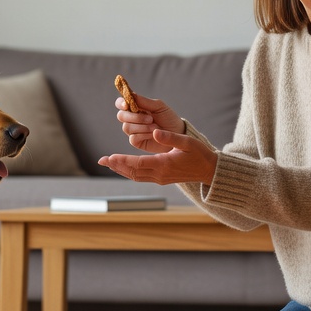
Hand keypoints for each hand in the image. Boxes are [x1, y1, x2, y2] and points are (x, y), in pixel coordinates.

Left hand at [98, 129, 217, 185]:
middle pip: (132, 172)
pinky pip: (141, 176)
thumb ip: (170, 137)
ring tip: (108, 163)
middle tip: (101, 160)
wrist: (209, 171)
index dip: (122, 160)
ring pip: (135, 176)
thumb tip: (155, 132)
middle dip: (116, 166)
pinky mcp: (162, 179)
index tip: (109, 157)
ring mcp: (160, 178)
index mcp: (164, 164)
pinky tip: (123, 166)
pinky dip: (130, 171)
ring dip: (121, 169)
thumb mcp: (187, 142)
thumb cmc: (200, 154)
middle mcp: (159, 174)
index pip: (138, 164)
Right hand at [116, 91, 182, 153]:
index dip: (121, 103)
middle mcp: (132, 118)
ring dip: (142, 126)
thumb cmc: (168, 118)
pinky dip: (143, 135)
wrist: (177, 134)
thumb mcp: (159, 106)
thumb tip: (130, 94)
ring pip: (127, 127)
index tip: (126, 105)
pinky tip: (153, 134)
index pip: (121, 103)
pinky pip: (133, 137)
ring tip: (155, 127)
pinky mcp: (136, 141)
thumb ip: (144, 101)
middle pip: (121, 116)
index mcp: (136, 107)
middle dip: (135, 117)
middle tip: (150, 118)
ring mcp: (133, 130)